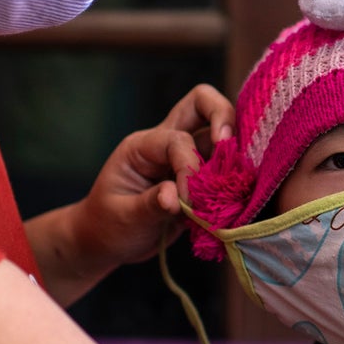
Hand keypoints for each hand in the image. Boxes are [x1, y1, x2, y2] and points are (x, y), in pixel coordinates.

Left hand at [62, 83, 235, 278]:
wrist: (108, 240)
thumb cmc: (108, 225)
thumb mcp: (123, 217)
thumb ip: (150, 205)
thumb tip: (173, 197)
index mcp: (142, 146)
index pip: (177, 140)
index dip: (190, 168)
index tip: (188, 203)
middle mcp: (165, 143)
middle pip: (201, 103)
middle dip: (222, 116)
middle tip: (230, 149)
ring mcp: (184, 158)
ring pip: (218, 134)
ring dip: (232, 153)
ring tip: (234, 182)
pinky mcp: (199, 179)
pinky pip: (224, 166)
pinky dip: (234, 176)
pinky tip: (234, 196)